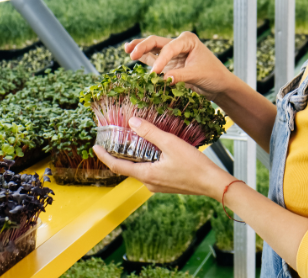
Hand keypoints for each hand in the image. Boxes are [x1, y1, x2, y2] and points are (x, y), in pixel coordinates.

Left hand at [93, 117, 232, 199]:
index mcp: (146, 174)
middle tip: (115, 139)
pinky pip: (151, 170)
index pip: (117, 166)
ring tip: (134, 140)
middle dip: (120, 154)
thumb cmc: (194, 165)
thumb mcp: (171, 144)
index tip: (95, 147)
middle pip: (128, 168)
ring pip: (140, 169)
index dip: (104, 156)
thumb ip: (150, 133)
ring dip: (135, 156)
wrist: (212, 183)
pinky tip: (155, 149)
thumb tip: (132, 122)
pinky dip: (147, 159)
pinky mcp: (167, 183)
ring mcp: (158, 185)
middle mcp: (149, 182)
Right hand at [124, 32, 234, 100]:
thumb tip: (162, 79)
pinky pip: (153, 58)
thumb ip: (180, 76)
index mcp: (188, 40)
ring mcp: (173, 52)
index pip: (169, 47)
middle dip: (143, 46)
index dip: (160, 60)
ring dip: (139, 48)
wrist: (219, 84)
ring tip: (127, 49)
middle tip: (131, 53)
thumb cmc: (213, 75)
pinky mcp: (169, 62)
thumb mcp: (198, 75)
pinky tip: (132, 56)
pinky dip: (143, 57)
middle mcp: (178, 43)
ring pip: (152, 48)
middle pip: (156, 42)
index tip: (155, 73)